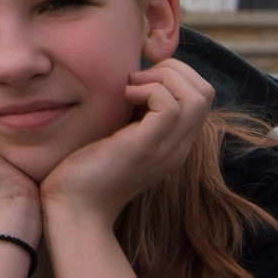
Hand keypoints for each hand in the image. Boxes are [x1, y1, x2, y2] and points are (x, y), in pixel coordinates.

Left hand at [38, 59, 214, 228]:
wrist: (73, 208)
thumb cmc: (83, 169)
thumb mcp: (116, 134)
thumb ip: (131, 113)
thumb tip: (130, 78)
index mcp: (173, 142)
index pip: (200, 96)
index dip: (173, 74)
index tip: (137, 80)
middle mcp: (177, 146)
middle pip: (205, 91)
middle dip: (173, 69)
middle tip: (135, 80)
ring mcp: (166, 148)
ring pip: (197, 95)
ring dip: (163, 78)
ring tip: (131, 88)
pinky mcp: (147, 148)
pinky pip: (172, 106)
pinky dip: (150, 90)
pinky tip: (124, 97)